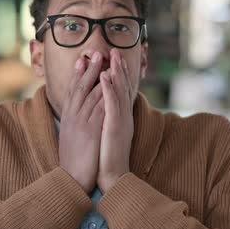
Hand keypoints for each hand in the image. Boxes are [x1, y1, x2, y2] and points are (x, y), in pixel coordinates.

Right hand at [59, 52, 105, 193]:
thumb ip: (76, 123)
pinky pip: (98, 108)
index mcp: (68, 118)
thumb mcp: (72, 137)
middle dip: (87, 69)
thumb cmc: (74, 161)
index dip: (77, 74)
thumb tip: (81, 114)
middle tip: (94, 52)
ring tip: (103, 61)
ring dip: (96, 76)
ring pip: (89, 94)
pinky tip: (108, 83)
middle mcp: (72, 117)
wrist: (71, 180)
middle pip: (80, 88)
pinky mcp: (90, 131)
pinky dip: (103, 94)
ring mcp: (81, 123)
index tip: (82, 59)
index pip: (73, 91)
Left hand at [97, 49, 133, 193]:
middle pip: (123, 87)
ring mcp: (120, 121)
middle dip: (119, 67)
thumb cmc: (108, 158)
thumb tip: (105, 111)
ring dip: (116, 72)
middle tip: (114, 50)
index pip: (121, 91)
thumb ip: (109, 120)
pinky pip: (112, 105)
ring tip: (111, 56)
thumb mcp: (109, 135)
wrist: (112, 178)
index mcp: (121, 118)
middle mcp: (124, 117)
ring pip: (120, 92)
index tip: (115, 59)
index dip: (119, 74)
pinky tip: (105, 77)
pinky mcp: (115, 128)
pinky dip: (109, 90)